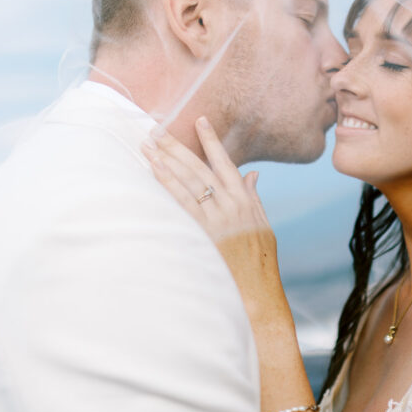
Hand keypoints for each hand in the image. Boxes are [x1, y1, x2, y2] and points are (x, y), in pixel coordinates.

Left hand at [141, 118, 286, 325]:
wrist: (258, 291)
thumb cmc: (260, 261)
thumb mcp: (263, 225)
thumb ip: (254, 198)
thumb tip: (252, 174)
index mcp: (245, 201)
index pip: (226, 162)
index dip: (212, 141)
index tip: (199, 120)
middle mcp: (231, 205)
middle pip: (200, 168)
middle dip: (178, 147)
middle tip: (157, 129)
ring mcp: (217, 219)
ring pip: (188, 182)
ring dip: (166, 161)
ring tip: (148, 145)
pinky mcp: (204, 233)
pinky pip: (182, 203)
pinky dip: (168, 185)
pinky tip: (155, 171)